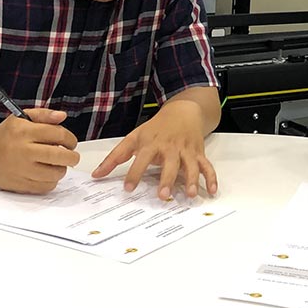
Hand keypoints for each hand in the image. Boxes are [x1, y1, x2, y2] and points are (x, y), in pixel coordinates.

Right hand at [0, 109, 79, 193]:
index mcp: (25, 132)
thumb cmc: (5, 136)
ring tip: (56, 163)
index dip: (70, 139)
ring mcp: (22, 170)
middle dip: (72, 156)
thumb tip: (62, 116)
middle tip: (72, 156)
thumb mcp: (21, 118)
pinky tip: (46, 172)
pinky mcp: (21, 185)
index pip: (58, 134)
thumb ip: (44, 115)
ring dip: (61, 168)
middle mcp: (23, 151)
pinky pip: (46, 186)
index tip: (70, 142)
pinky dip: (51, 180)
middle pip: (59, 156)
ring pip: (55, 173)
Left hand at [91, 100, 216, 199]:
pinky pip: (207, 166)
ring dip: (191, 180)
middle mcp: (170, 147)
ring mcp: (186, 150)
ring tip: (190, 194)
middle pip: (169, 164)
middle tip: (163, 196)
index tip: (128, 188)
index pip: (141, 159)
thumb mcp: (134, 138)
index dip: (134, 173)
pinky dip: (211, 178)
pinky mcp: (198, 153)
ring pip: (191, 166)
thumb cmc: (156, 128)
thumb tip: (96, 174)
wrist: (183, 111)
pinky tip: (211, 191)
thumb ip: (116, 157)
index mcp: (152, 143)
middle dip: (167, 180)